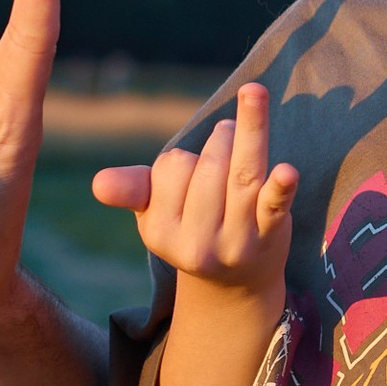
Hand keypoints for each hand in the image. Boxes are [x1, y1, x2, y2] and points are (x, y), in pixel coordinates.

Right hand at [91, 84, 296, 301]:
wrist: (239, 282)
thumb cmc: (194, 226)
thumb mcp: (156, 212)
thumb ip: (132, 189)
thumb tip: (99, 183)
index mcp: (160, 233)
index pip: (171, 168)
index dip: (183, 159)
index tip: (191, 171)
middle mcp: (196, 243)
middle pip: (207, 167)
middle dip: (220, 140)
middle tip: (228, 135)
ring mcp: (236, 242)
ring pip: (240, 175)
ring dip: (248, 135)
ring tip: (251, 103)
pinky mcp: (270, 237)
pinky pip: (275, 207)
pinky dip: (281, 186)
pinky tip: (287, 171)